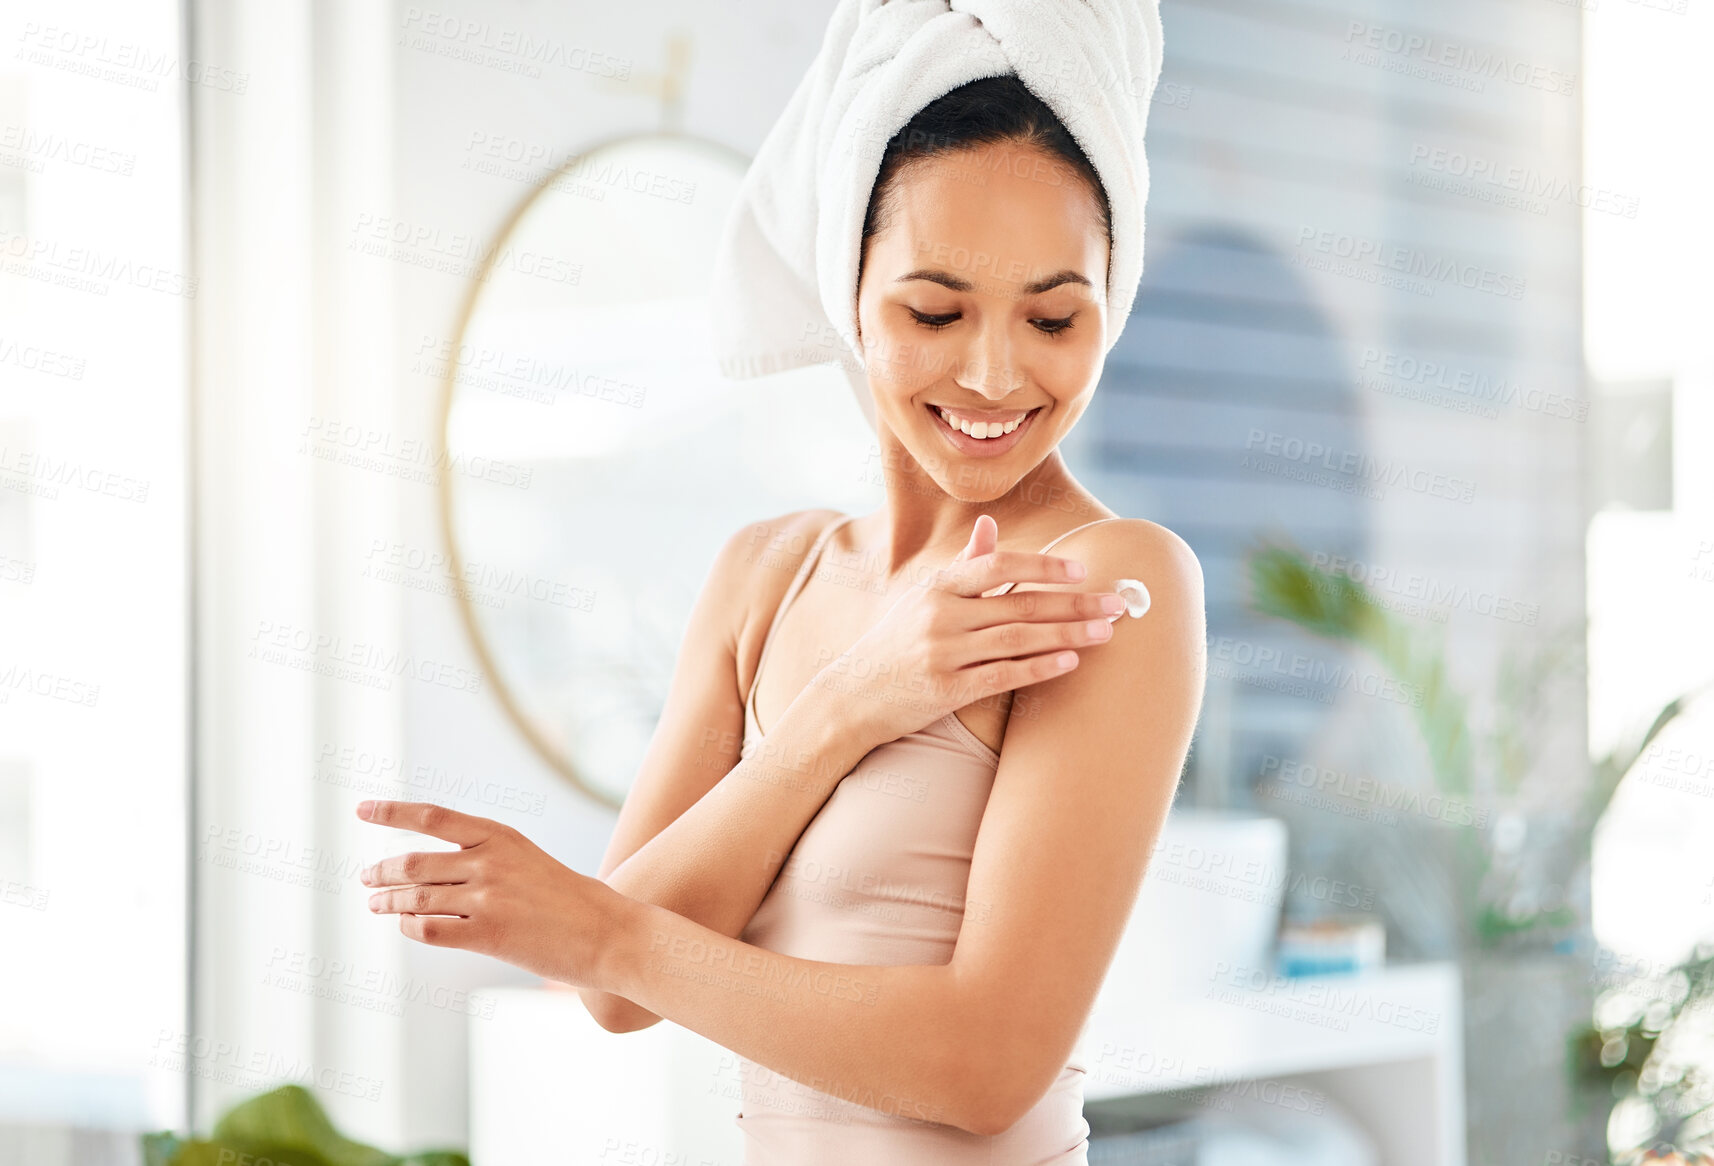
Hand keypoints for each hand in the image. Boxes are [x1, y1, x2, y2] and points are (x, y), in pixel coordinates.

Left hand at [355, 799, 630, 990]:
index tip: (363, 809)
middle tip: (366, 878)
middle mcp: (489, 861)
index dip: (393, 812)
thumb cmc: (567, 899)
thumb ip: (483, 858)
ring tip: (377, 905)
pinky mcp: (488, 934)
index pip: (433, 816)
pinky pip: (428, 929)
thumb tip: (429, 874)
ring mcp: (487, 898)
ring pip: (415, 897)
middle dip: (381, 871)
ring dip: (388, 902)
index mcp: (499, 836)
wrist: (607, 932)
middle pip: (413, 861)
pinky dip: (409, 928)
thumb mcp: (526, 860)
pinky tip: (408, 927)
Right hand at [806, 514, 1124, 748]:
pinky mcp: (945, 690)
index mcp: (939, 586)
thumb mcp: (923, 597)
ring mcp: (942, 653)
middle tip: (1117, 603)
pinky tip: (1070, 663)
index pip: (999, 565)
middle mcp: (940, 615)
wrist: (851, 695)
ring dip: (1068, 634)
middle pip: (1020, 603)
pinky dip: (1040, 668)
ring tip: (1105, 633)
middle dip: (1074, 603)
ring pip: (1018, 638)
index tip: (1082, 571)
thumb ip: (963, 564)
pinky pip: (1002, 675)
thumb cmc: (896, 642)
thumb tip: (990, 526)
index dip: (1044, 566)